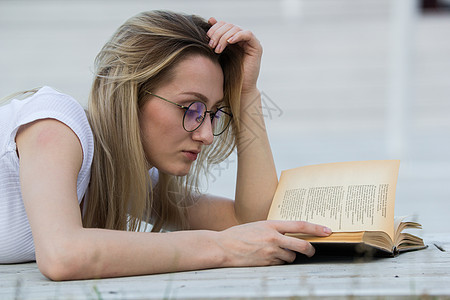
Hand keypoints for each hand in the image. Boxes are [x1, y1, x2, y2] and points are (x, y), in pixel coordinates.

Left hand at [207, 17, 262, 94]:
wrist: (239, 89)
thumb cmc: (228, 74)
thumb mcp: (218, 53)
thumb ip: (215, 37)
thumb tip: (210, 19)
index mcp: (232, 39)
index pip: (224, 25)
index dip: (214, 28)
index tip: (207, 38)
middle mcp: (242, 39)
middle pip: (229, 25)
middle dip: (218, 33)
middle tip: (211, 45)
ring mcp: (249, 42)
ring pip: (236, 29)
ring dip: (224, 37)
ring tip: (217, 49)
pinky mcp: (256, 47)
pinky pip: (247, 34)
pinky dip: (237, 35)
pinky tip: (229, 42)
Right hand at [216, 220, 331, 266]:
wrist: (223, 247)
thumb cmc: (239, 235)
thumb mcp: (259, 225)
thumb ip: (275, 229)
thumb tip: (291, 234)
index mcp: (271, 225)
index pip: (300, 225)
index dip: (316, 229)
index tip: (328, 231)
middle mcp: (273, 238)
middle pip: (302, 246)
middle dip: (310, 250)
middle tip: (312, 251)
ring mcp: (270, 252)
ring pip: (291, 257)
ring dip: (289, 257)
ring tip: (276, 252)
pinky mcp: (266, 264)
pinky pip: (280, 264)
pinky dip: (278, 262)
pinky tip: (267, 257)